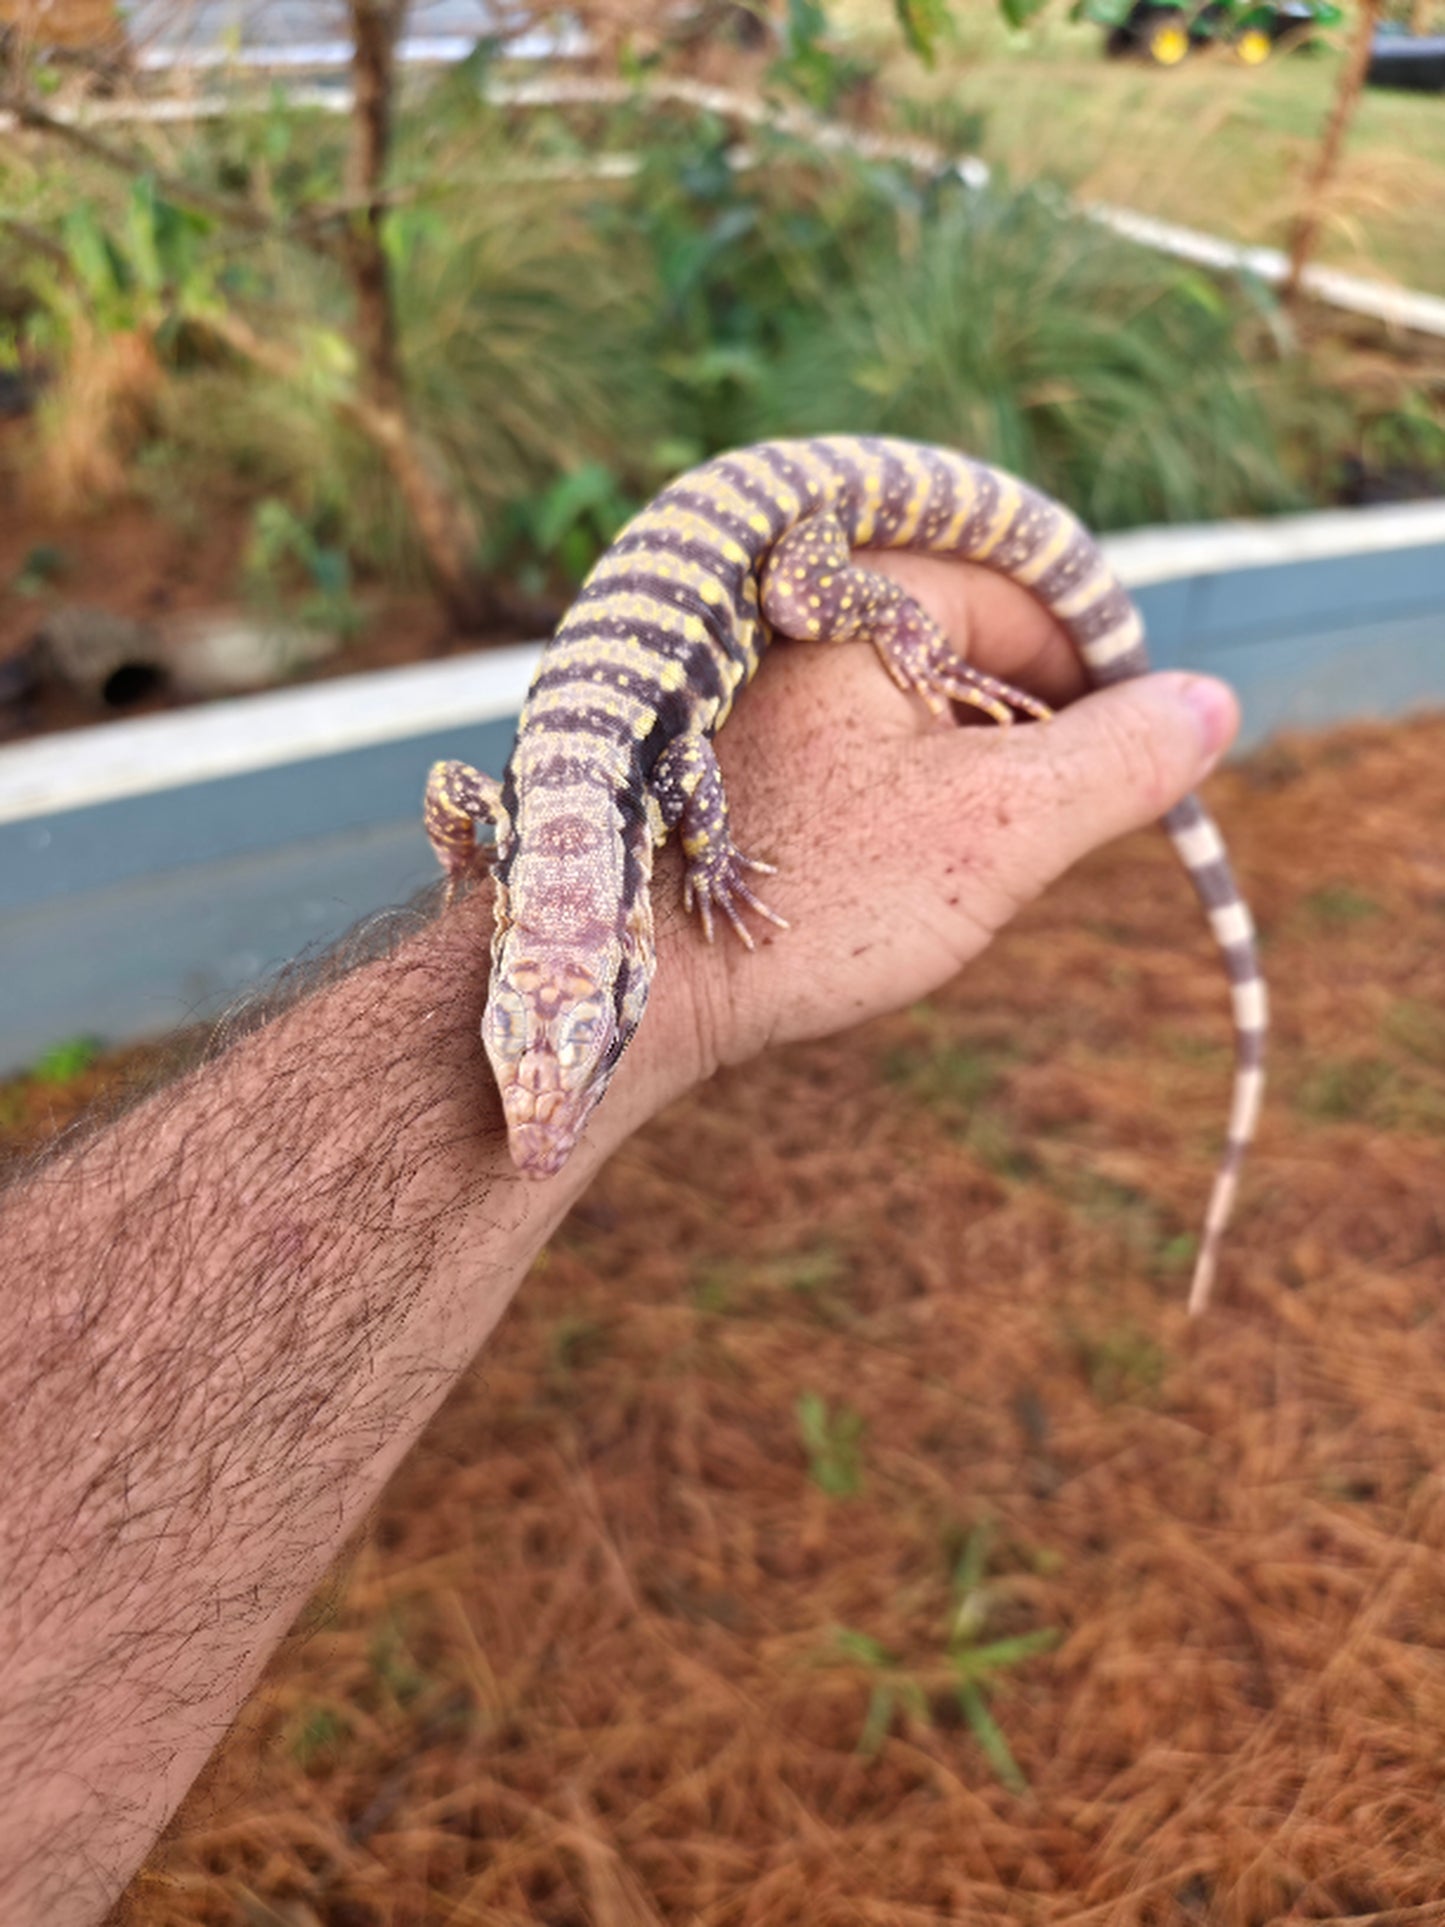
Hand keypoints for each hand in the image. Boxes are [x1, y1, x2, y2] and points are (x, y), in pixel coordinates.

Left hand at [600, 553, 1237, 1148]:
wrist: (639, 990)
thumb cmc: (815, 896)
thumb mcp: (998, 827)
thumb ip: (1116, 759)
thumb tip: (1208, 706)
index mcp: (861, 593)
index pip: (1022, 594)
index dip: (1095, 676)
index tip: (1132, 762)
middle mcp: (799, 615)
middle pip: (969, 648)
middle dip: (1022, 739)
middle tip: (1028, 838)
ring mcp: (759, 685)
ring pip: (913, 707)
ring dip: (962, 779)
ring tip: (942, 869)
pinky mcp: (734, 755)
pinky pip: (854, 749)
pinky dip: (898, 798)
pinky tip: (882, 874)